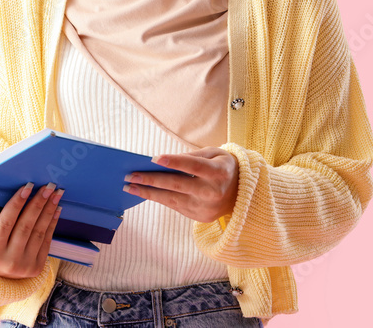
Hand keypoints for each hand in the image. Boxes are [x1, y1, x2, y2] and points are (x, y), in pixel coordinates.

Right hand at [0, 181, 63, 278]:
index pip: (7, 223)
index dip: (17, 203)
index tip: (27, 186)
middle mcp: (10, 261)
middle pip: (26, 225)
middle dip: (38, 203)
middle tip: (46, 185)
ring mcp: (26, 265)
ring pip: (39, 231)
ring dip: (49, 210)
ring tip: (54, 192)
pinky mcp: (38, 266)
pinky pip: (47, 240)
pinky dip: (52, 222)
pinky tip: (56, 207)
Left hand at [123, 147, 239, 222]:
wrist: (241, 194)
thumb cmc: (223, 167)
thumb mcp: (214, 154)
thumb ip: (192, 156)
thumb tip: (165, 162)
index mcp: (219, 173)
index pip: (193, 166)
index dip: (174, 162)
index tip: (154, 159)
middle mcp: (213, 192)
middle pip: (177, 185)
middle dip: (151, 180)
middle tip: (130, 176)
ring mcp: (205, 207)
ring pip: (172, 199)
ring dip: (148, 193)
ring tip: (130, 187)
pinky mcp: (200, 217)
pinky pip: (175, 206)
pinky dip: (159, 198)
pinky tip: (145, 192)